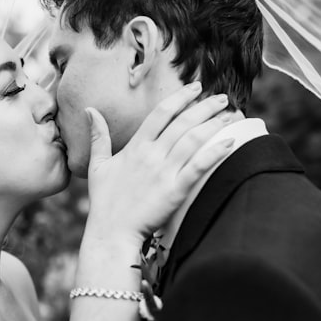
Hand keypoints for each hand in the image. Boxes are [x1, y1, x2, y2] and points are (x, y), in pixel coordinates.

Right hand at [83, 83, 236, 246]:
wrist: (111, 232)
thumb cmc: (105, 201)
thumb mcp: (97, 165)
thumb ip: (98, 136)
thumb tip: (90, 111)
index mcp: (135, 146)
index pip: (160, 113)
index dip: (180, 98)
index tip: (196, 88)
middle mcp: (151, 155)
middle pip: (182, 122)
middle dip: (205, 106)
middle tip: (223, 97)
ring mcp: (163, 172)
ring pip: (193, 140)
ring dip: (214, 124)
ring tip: (231, 115)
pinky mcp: (174, 191)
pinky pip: (198, 166)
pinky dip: (215, 152)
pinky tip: (230, 142)